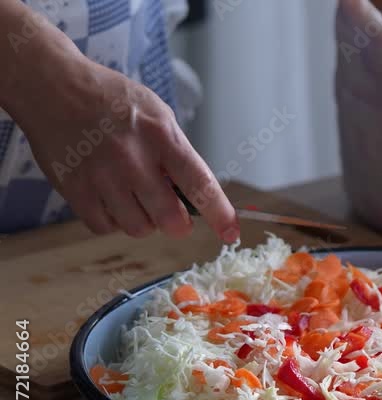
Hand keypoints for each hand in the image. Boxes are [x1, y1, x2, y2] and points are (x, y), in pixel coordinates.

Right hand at [10, 48, 237, 240]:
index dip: (220, 214)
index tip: (231, 234)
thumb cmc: (114, 102)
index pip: (200, 184)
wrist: (53, 87)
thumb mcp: (158, 115)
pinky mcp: (74, 188)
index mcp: (161, 136)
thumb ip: (178, 154)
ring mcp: (101, 175)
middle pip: (169, 219)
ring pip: (138, 228)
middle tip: (171, 212)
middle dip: (177, 223)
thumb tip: (197, 197)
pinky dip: (113, 221)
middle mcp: (132, 158)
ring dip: (144, 221)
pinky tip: (111, 200)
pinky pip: (104, 227)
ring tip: (135, 198)